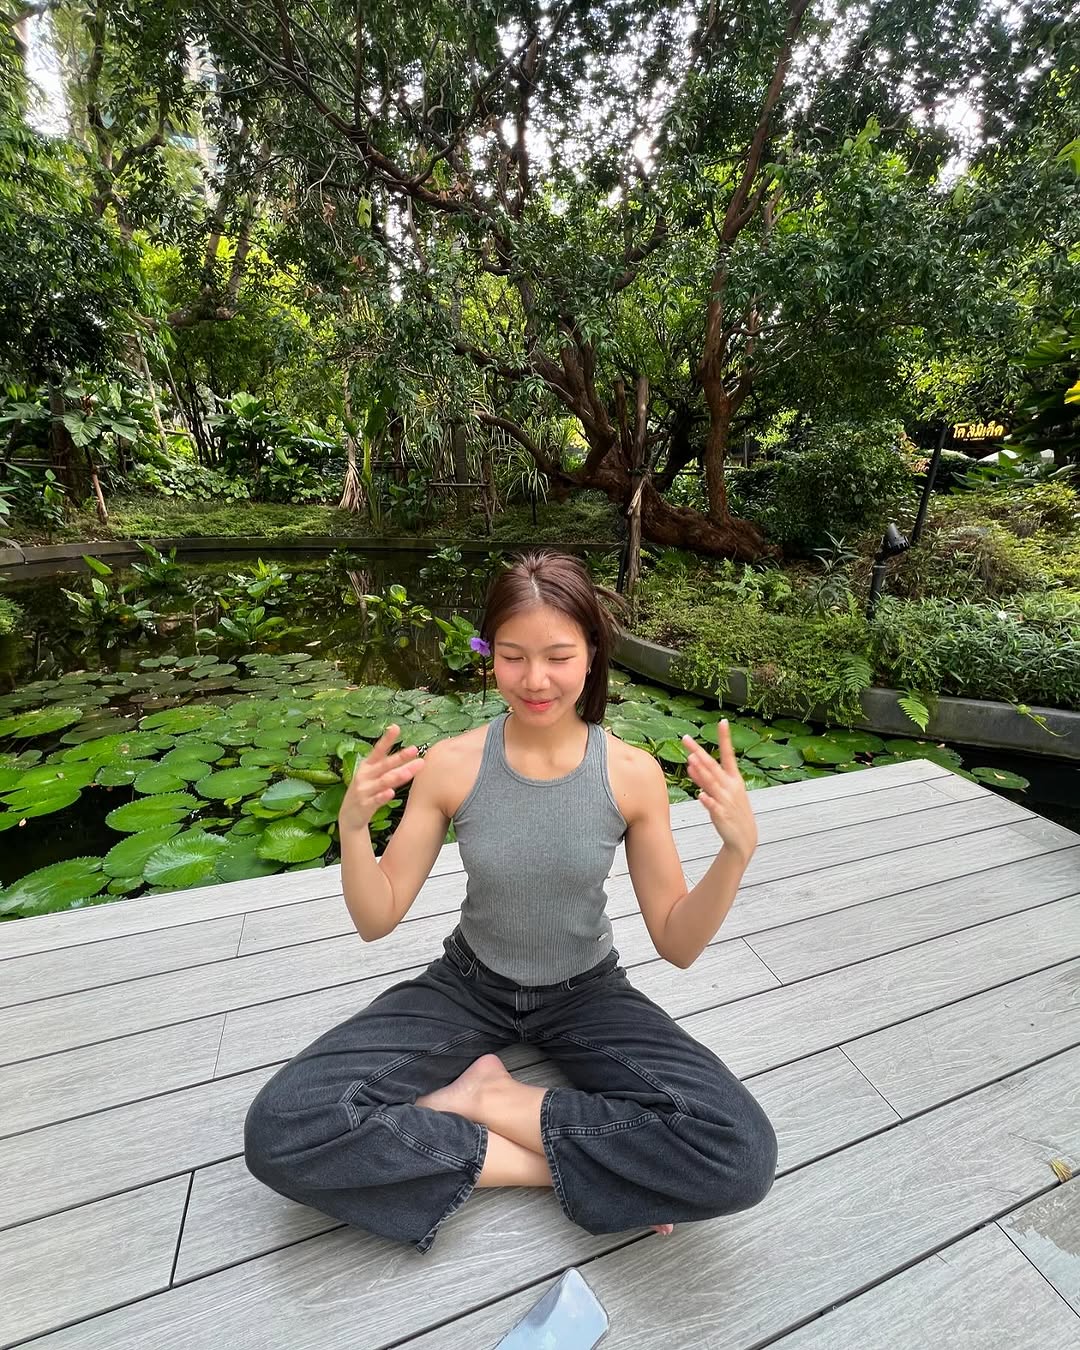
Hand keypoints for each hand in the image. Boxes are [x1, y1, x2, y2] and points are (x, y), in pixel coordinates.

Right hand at [338, 724, 424, 832]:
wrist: (348, 818)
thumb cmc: (366, 793)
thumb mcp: (372, 776)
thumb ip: (387, 766)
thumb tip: (410, 753)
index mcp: (366, 766)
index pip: (378, 750)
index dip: (386, 739)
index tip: (396, 727)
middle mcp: (364, 775)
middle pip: (384, 764)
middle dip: (399, 757)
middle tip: (414, 749)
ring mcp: (363, 790)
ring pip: (383, 781)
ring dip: (396, 776)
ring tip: (409, 771)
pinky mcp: (364, 805)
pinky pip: (375, 800)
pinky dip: (383, 796)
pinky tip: (391, 793)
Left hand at [681, 719, 757, 861]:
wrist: (743, 838)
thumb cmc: (732, 811)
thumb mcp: (723, 792)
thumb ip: (705, 779)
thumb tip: (691, 764)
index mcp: (734, 779)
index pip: (729, 755)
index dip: (725, 738)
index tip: (723, 722)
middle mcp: (731, 787)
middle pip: (713, 766)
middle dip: (699, 752)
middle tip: (686, 738)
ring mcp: (726, 801)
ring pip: (712, 783)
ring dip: (702, 772)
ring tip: (691, 760)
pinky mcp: (721, 815)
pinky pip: (713, 806)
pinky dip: (707, 800)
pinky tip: (701, 795)